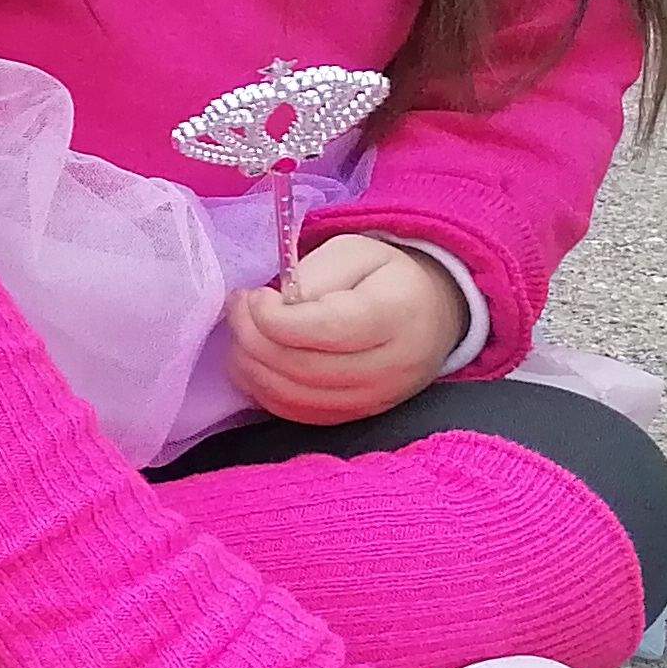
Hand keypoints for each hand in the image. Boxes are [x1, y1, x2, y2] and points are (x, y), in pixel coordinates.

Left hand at [227, 234, 468, 425]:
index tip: (254, 296)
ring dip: (250, 365)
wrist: (429, 316)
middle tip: (237, 309)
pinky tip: (253, 360)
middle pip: (303, 367)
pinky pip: (295, 413)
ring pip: (293, 397)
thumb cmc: (385, 277)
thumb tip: (276, 307)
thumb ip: (314, 275)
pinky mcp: (355, 416)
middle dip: (252, 338)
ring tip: (242, 332)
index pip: (325, 330)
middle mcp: (391, 367)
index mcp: (396, 316)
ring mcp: (375, 399)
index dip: (273, 317)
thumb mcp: (355, 252)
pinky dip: (261, 388)